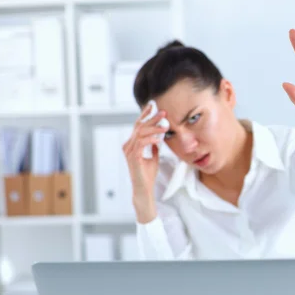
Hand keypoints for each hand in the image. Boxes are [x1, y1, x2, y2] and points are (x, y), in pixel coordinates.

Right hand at [122, 104, 166, 221]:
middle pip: (139, 126)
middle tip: (163, 113)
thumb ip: (154, 147)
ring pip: (140, 133)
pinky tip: (159, 139)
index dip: (144, 115)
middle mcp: (128, 145)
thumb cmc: (147, 175)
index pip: (138, 125)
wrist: (144, 188)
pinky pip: (141, 144)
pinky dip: (150, 140)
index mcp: (132, 144)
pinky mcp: (133, 157)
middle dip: (152, 118)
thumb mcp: (154, 158)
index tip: (153, 106)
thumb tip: (158, 139)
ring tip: (165, 127)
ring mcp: (129, 151)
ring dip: (154, 129)